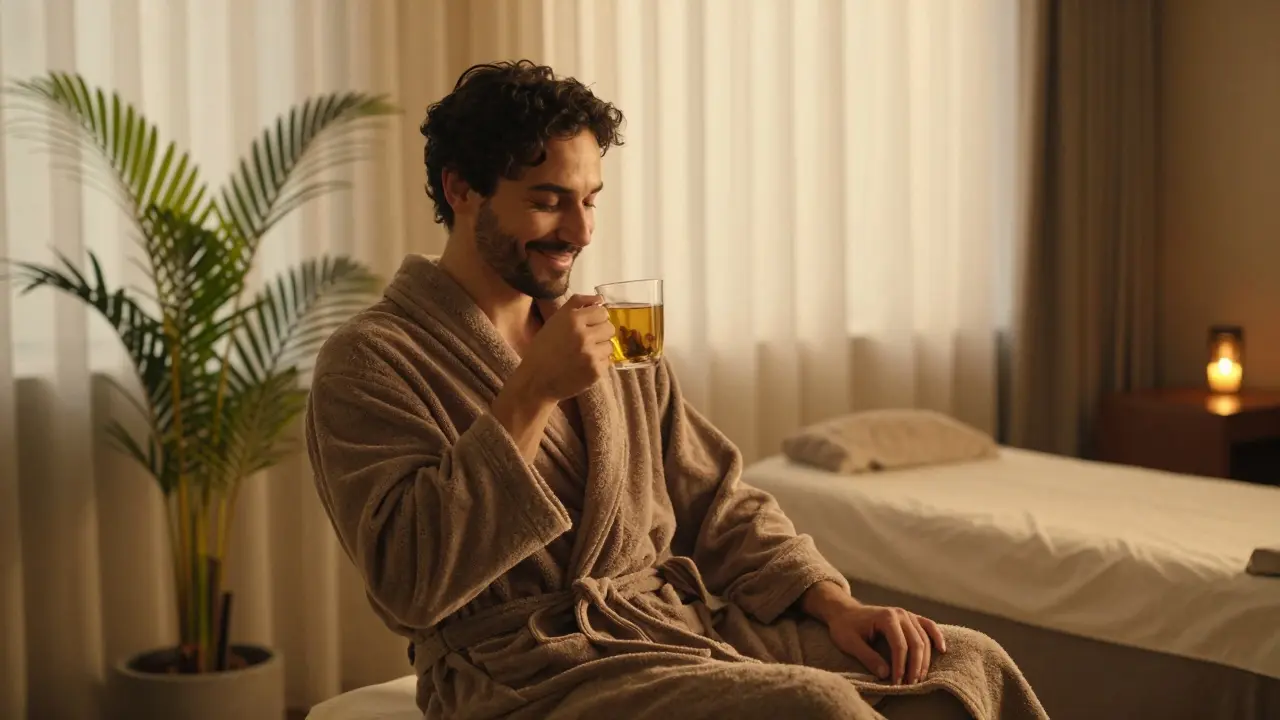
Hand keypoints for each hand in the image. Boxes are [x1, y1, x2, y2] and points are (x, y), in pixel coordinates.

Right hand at [513, 294, 615, 401]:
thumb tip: (600, 299)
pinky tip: (583, 365)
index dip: (596, 318)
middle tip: (587, 340)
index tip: (589, 325)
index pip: (602, 312)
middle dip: (600, 333)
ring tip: (584, 353)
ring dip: (600, 348)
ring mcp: (590, 354)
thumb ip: (577, 303)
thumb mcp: (555, 320)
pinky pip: (607, 361)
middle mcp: (583, 335)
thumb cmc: (543, 348)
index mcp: (572, 319)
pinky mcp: (595, 371)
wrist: (537, 380)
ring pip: (609, 345)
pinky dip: (598, 363)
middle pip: (609, 327)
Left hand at [826, 603, 946, 685]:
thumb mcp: (850, 643)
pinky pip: (928, 626)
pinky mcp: (910, 618)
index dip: (901, 666)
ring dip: (924, 660)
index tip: (897, 683)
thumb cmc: (845, 627)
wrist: (844, 611)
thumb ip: (867, 657)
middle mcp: (900, 614)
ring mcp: (907, 614)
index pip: (900, 645)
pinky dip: (936, 637)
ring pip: (924, 638)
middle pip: (916, 643)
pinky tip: (942, 650)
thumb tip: (886, 674)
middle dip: (915, 666)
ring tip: (919, 678)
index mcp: (886, 617)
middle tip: (911, 685)